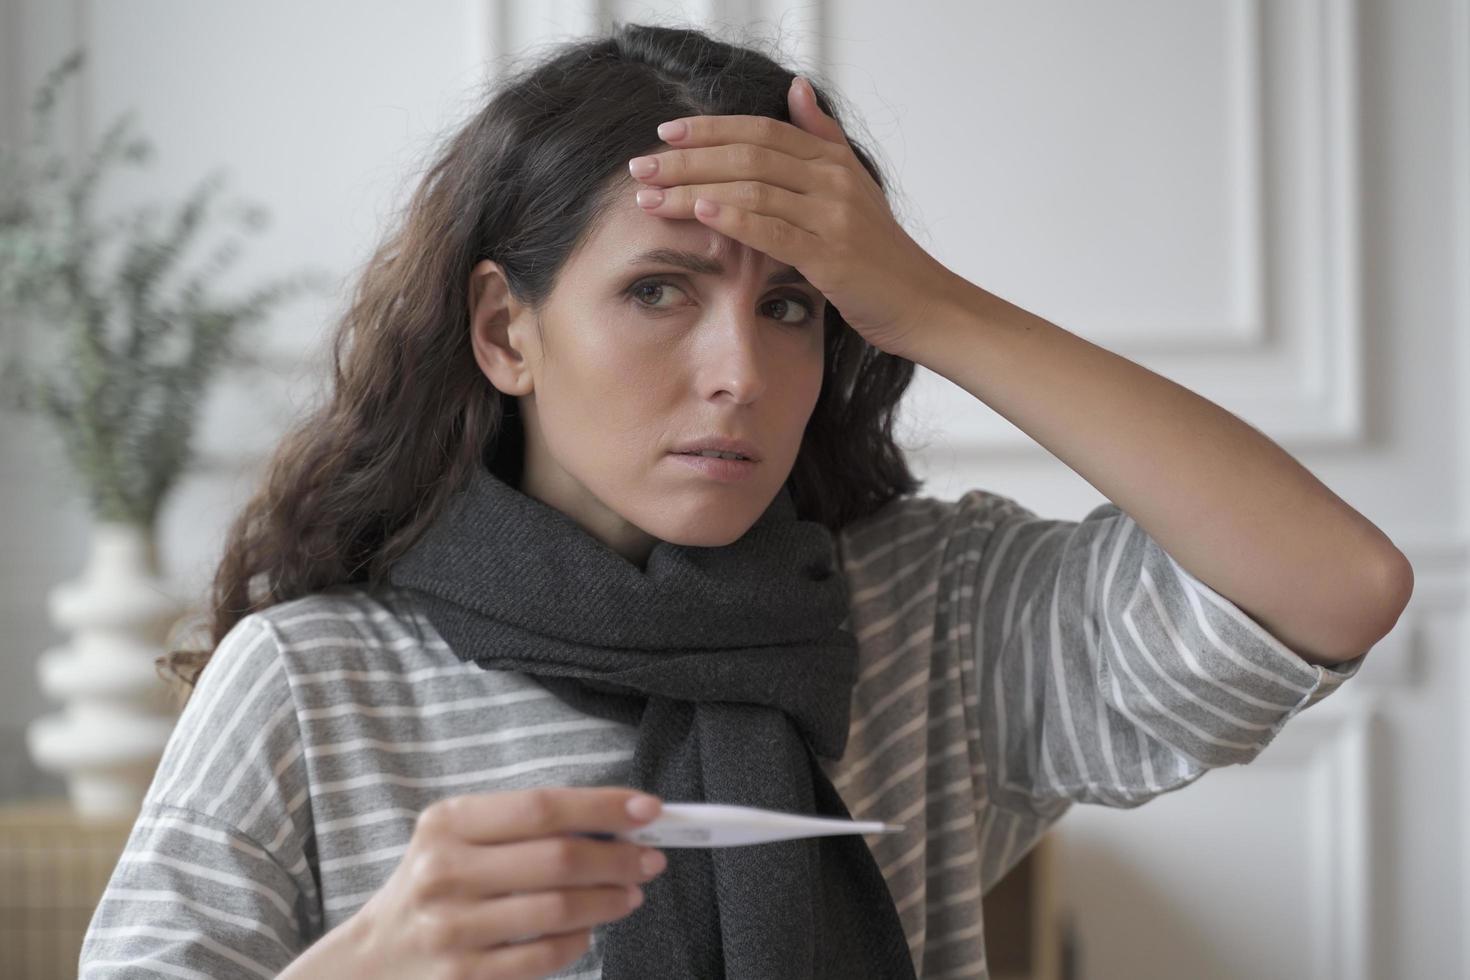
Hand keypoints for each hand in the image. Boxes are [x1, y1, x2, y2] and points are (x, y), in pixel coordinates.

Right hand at [333, 787, 667, 979]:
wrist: (373, 961)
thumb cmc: (433, 888)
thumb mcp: (458, 840)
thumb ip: (524, 826)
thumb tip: (615, 823)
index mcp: (447, 824)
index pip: (541, 806)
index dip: (602, 807)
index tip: (648, 810)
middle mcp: (445, 872)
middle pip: (557, 858)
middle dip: (618, 858)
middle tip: (651, 859)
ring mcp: (453, 928)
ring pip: (559, 910)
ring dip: (610, 900)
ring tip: (631, 893)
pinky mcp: (466, 976)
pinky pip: (546, 955)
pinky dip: (579, 940)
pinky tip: (588, 929)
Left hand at [626, 74, 961, 359]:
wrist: (924, 305)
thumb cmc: (883, 257)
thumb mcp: (856, 187)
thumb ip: (823, 137)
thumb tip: (797, 88)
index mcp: (832, 162)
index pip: (760, 131)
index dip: (710, 129)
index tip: (665, 134)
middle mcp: (832, 181)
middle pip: (747, 155)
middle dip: (687, 160)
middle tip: (641, 167)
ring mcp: (834, 217)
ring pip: (752, 188)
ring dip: (694, 191)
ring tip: (651, 197)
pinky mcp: (832, 256)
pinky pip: (775, 230)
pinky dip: (736, 218)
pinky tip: (701, 214)